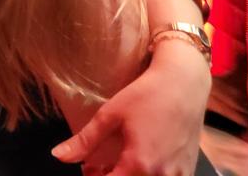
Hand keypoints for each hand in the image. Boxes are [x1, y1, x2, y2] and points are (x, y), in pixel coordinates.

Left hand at [52, 42, 209, 175]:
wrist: (184, 82)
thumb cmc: (147, 95)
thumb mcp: (110, 115)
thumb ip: (85, 141)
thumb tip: (59, 156)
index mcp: (140, 164)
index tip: (88, 168)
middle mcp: (162, 175)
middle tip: (98, 165)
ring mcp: (179, 174)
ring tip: (119, 162)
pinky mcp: (188, 169)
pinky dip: (149, 175)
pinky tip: (141, 161)